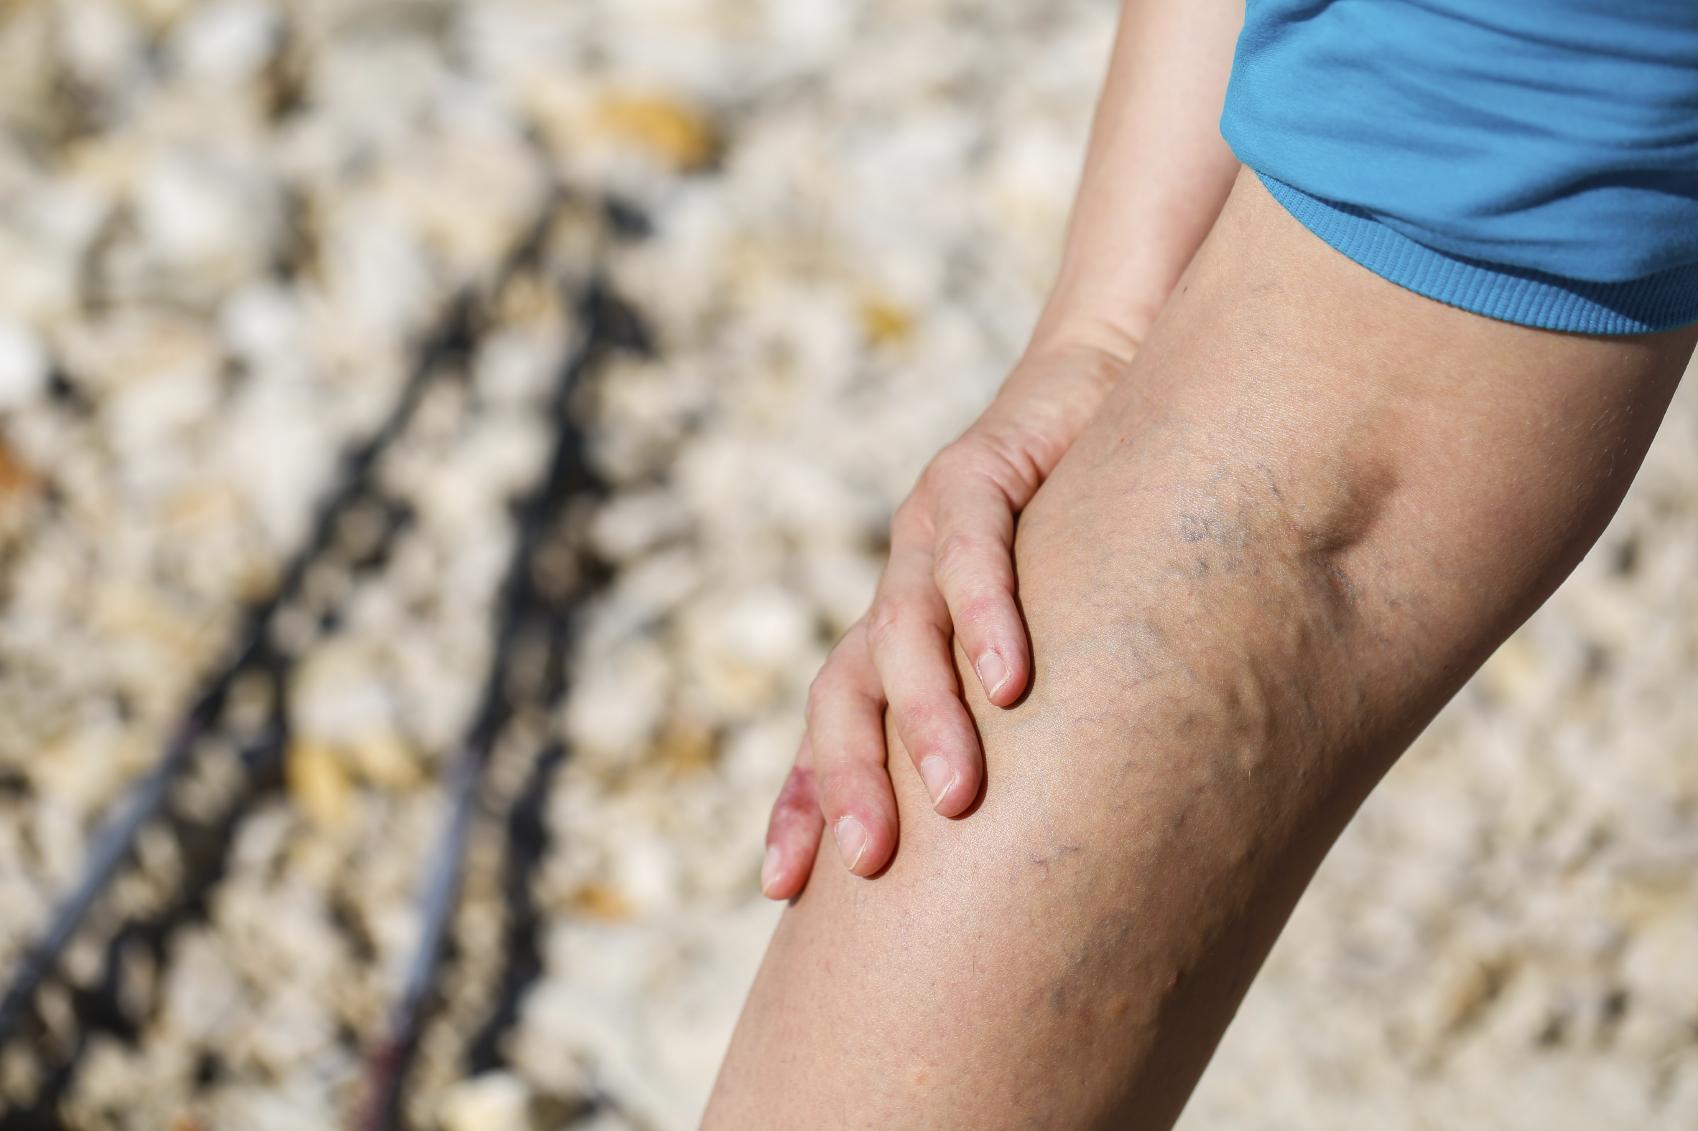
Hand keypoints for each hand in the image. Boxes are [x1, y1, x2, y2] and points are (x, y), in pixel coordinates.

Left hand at [760, 338, 1131, 896]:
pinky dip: (986, 617)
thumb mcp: (1061, 635)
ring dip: (924, 717)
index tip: (780, 887)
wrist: (1106, 388)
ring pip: (900, 633)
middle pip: (842, 693)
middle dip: (845, 779)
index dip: (803, 800)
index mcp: (901, 636)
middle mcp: (899, 588)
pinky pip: (970, 552)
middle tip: (871, 862)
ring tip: (955, 793)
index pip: (834, 728)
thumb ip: (1037, 713)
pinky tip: (1010, 679)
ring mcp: (925, 531)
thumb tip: (1068, 833)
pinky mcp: (973, 472)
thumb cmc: (1094, 532)